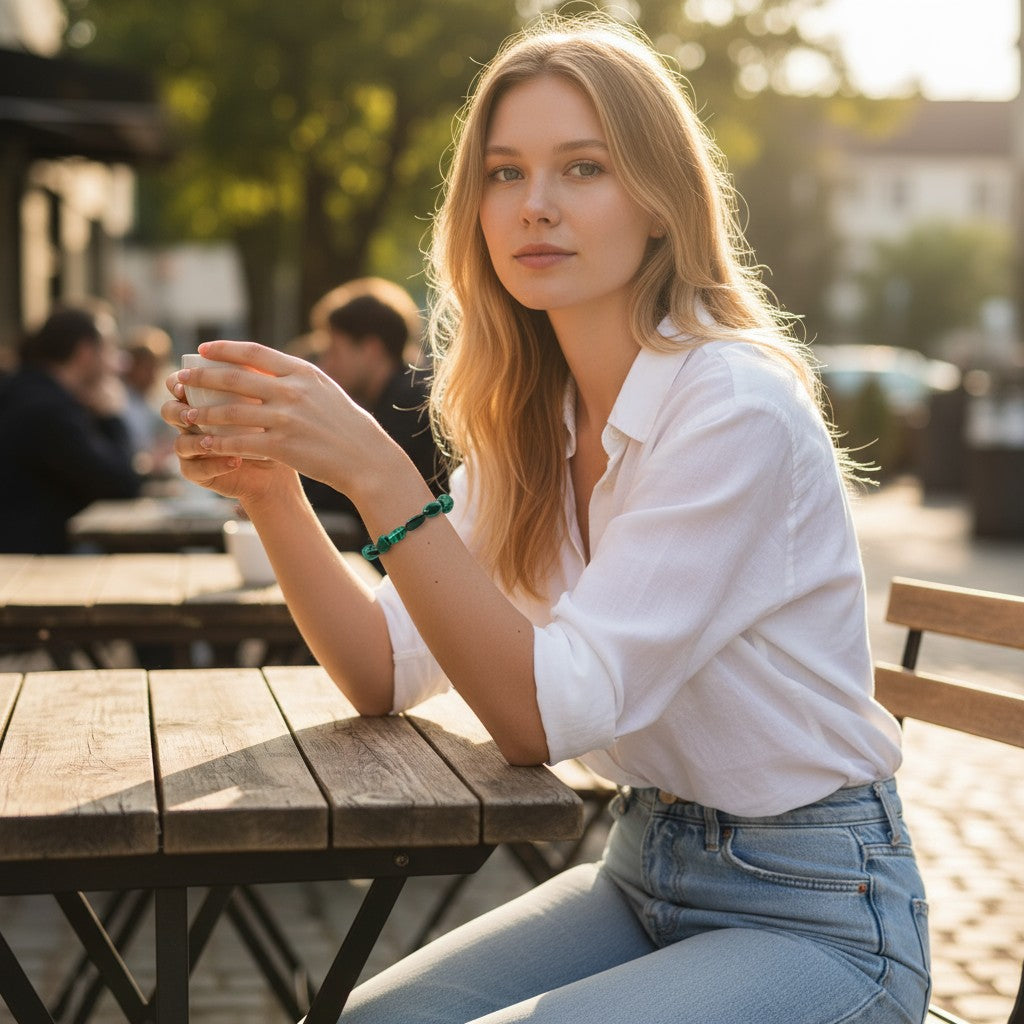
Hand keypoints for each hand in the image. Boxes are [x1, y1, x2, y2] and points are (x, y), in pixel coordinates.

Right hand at [161, 366, 293, 505]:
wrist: (280, 462)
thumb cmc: (273, 425)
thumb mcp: (267, 402)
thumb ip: (257, 382)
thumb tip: (260, 361)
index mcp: (201, 399)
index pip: (178, 384)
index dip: (176, 381)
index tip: (187, 379)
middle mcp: (192, 422)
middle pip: (169, 412)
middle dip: (177, 411)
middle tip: (191, 413)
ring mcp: (193, 449)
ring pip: (179, 443)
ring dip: (195, 441)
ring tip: (213, 440)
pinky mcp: (199, 472)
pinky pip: (195, 470)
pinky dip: (214, 465)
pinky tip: (235, 461)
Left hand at [164, 340, 389, 505]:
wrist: (366, 458)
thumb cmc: (348, 426)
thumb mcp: (325, 391)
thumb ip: (297, 379)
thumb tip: (267, 369)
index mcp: (303, 372)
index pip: (253, 352)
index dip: (224, 349)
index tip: (202, 350)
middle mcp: (292, 391)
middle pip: (235, 378)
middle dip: (202, 377)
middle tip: (182, 379)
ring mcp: (286, 419)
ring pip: (231, 411)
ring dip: (204, 411)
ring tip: (187, 412)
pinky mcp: (282, 446)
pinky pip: (240, 442)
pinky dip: (218, 442)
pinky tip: (204, 443)